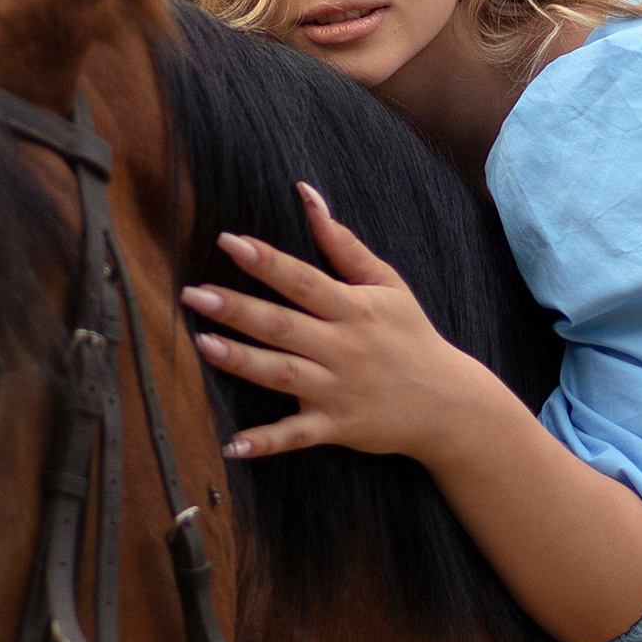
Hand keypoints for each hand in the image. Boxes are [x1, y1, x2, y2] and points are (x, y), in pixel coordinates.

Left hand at [183, 185, 475, 464]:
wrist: (447, 403)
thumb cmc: (410, 336)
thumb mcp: (388, 284)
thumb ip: (343, 244)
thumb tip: (308, 196)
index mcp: (354, 309)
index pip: (304, 280)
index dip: (267, 261)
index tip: (228, 242)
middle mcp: (343, 348)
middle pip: (283, 325)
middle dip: (238, 309)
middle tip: (194, 295)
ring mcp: (338, 390)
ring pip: (282, 374)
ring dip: (242, 361)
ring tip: (203, 344)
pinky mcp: (336, 426)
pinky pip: (296, 436)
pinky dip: (265, 443)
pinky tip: (231, 446)